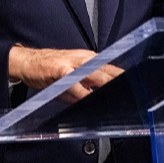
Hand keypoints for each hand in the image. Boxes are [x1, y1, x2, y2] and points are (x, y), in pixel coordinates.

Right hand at [8, 46, 122, 100]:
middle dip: (120, 82)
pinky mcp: (60, 70)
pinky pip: (75, 83)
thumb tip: (99, 103)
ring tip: (117, 95)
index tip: (136, 87)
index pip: (111, 68)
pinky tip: (89, 99)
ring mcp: (72, 64)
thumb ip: (86, 90)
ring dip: (107, 84)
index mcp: (89, 60)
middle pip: (108, 70)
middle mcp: (84, 59)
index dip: (123, 78)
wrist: (27, 62)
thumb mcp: (71, 80)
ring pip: (95, 74)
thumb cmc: (49, 71)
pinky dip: (84, 92)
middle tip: (132, 93)